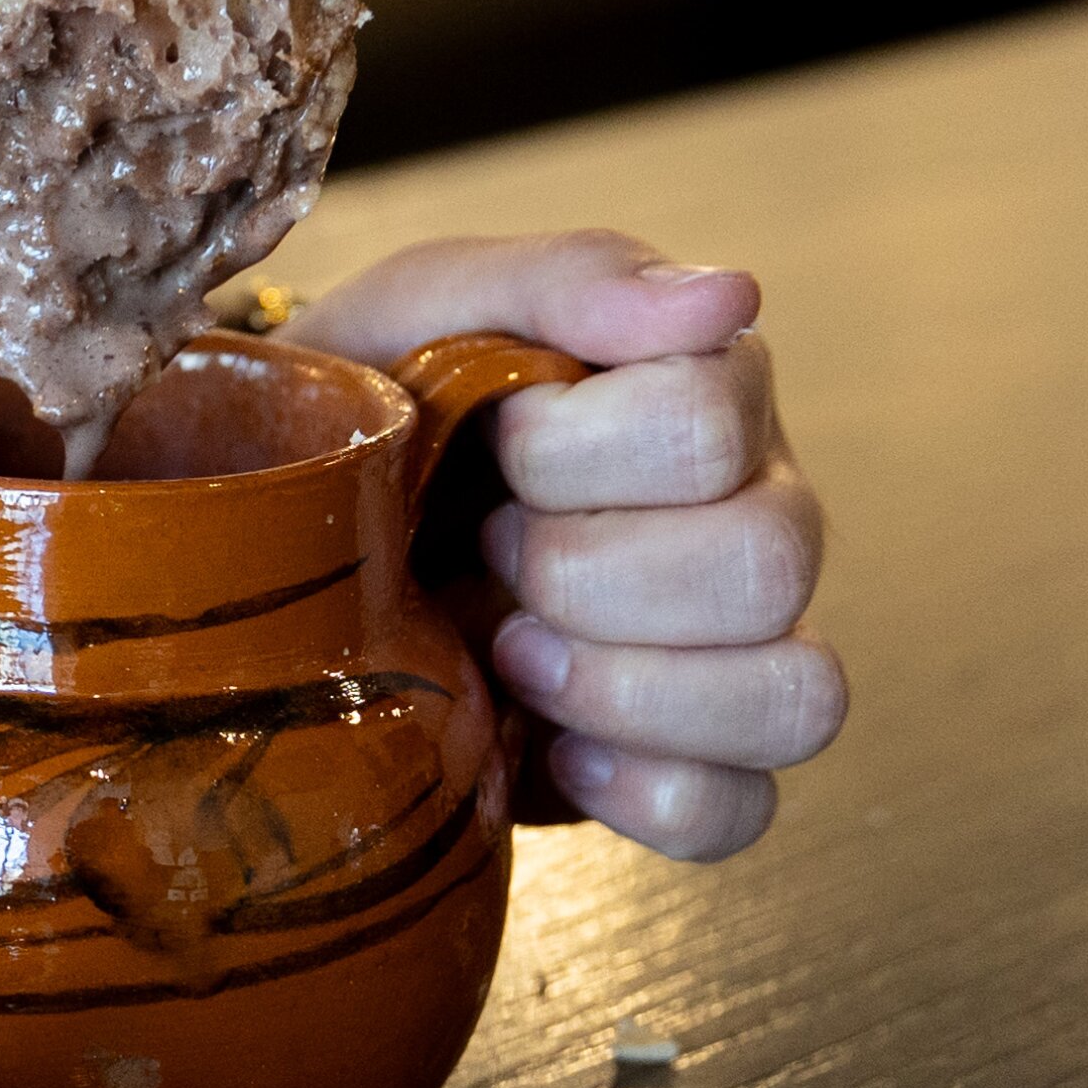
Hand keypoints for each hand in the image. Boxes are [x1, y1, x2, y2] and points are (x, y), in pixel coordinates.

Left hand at [284, 230, 846, 862]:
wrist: (296, 539)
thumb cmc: (372, 410)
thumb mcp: (419, 311)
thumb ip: (560, 280)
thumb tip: (727, 296)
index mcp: (701, 390)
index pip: (709, 421)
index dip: (569, 448)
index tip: (488, 438)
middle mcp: (753, 512)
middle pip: (767, 561)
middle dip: (583, 567)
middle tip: (486, 546)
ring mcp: (738, 645)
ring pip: (792, 695)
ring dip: (622, 684)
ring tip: (507, 649)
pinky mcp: (693, 759)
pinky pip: (740, 807)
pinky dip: (641, 790)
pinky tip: (546, 745)